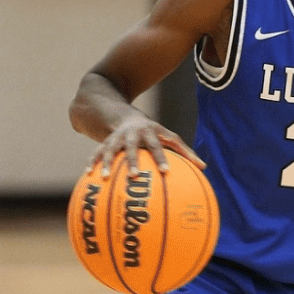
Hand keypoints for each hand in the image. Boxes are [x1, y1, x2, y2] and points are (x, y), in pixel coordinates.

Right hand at [87, 116, 204, 177]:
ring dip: (107, 162)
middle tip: (133, 175)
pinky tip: (88, 174)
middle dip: (131, 160)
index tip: (165, 172)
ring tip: (104, 177)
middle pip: (132, 147)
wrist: (126, 116)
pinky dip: (93, 162)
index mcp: (150, 133)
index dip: (161, 158)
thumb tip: (204, 167)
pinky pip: (96, 152)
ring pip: (110, 149)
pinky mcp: (104, 142)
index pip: (157, 146)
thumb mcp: (168, 137)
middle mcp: (132, 134)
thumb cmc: (153, 133)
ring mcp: (117, 138)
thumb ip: (185, 152)